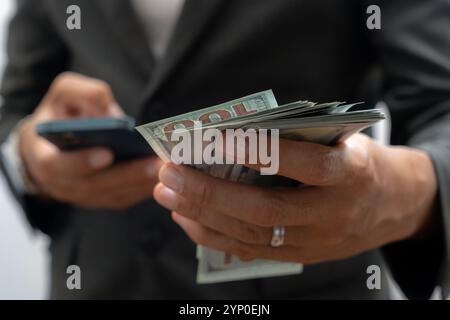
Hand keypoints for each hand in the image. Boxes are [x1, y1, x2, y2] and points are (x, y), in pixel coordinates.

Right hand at [20, 72, 161, 209]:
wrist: (54, 142)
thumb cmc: (60, 114)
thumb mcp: (63, 95)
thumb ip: (83, 94)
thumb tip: (110, 110)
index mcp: (44, 157)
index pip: (59, 166)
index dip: (82, 162)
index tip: (107, 153)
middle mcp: (62, 183)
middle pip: (94, 186)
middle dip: (126, 174)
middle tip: (153, 164)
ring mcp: (82, 195)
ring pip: (113, 195)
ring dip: (141, 184)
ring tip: (165, 168)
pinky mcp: (101, 198)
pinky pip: (123, 198)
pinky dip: (143, 189)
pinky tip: (163, 176)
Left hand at [154, 134, 436, 263]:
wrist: (394, 205)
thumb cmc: (360, 162)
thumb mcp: (342, 139)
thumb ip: (296, 138)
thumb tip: (230, 134)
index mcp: (351, 171)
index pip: (304, 163)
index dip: (258, 150)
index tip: (213, 137)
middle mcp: (333, 211)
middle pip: (265, 209)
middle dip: (210, 191)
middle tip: (171, 172)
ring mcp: (317, 240)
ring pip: (252, 235)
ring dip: (203, 214)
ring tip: (167, 193)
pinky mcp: (303, 255)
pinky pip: (252, 251)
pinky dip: (214, 235)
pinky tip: (186, 218)